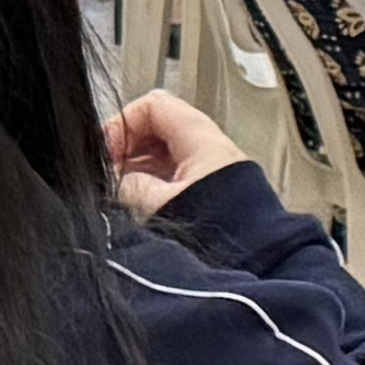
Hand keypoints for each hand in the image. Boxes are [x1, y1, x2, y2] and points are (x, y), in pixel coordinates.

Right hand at [101, 90, 249, 216]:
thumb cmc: (221, 229)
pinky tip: (139, 206)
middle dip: (126, 149)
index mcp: (201, 139)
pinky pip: (173, 176)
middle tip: (108, 173)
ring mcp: (211, 169)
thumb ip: (127, 185)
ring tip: (121, 193)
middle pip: (156, 129)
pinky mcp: (211, 191)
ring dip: (137, 169)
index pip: (153, 106)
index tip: (105, 152)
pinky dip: (152, 184)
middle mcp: (210, 148)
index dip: (123, 124)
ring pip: (162, 154)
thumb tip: (112, 180)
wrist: (258, 258)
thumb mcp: (159, 205)